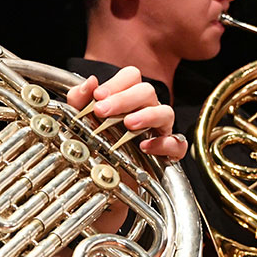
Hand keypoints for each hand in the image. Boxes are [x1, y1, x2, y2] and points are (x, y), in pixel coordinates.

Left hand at [67, 66, 186, 159]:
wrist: (101, 179)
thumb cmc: (94, 145)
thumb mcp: (81, 121)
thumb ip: (80, 99)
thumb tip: (90, 82)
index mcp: (128, 97)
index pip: (131, 76)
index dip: (116, 83)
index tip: (98, 96)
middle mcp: (147, 109)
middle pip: (147, 91)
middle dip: (124, 99)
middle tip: (102, 111)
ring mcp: (159, 129)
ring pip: (166, 112)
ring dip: (148, 115)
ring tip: (129, 124)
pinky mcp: (167, 152)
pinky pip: (177, 143)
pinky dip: (164, 144)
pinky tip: (145, 147)